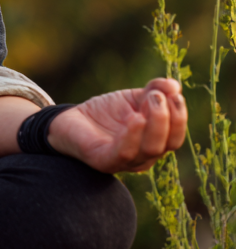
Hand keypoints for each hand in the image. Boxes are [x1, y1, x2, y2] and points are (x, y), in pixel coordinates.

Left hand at [48, 78, 186, 173]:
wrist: (70, 119)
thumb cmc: (105, 112)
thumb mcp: (132, 98)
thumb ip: (154, 91)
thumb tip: (175, 85)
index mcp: (155, 142)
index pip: (175, 136)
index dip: (179, 116)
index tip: (174, 94)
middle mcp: (144, 156)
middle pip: (167, 144)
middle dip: (167, 118)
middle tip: (156, 95)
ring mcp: (126, 162)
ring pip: (149, 150)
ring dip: (154, 124)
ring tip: (149, 101)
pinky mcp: (104, 161)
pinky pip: (124, 153)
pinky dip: (132, 136)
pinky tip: (135, 118)